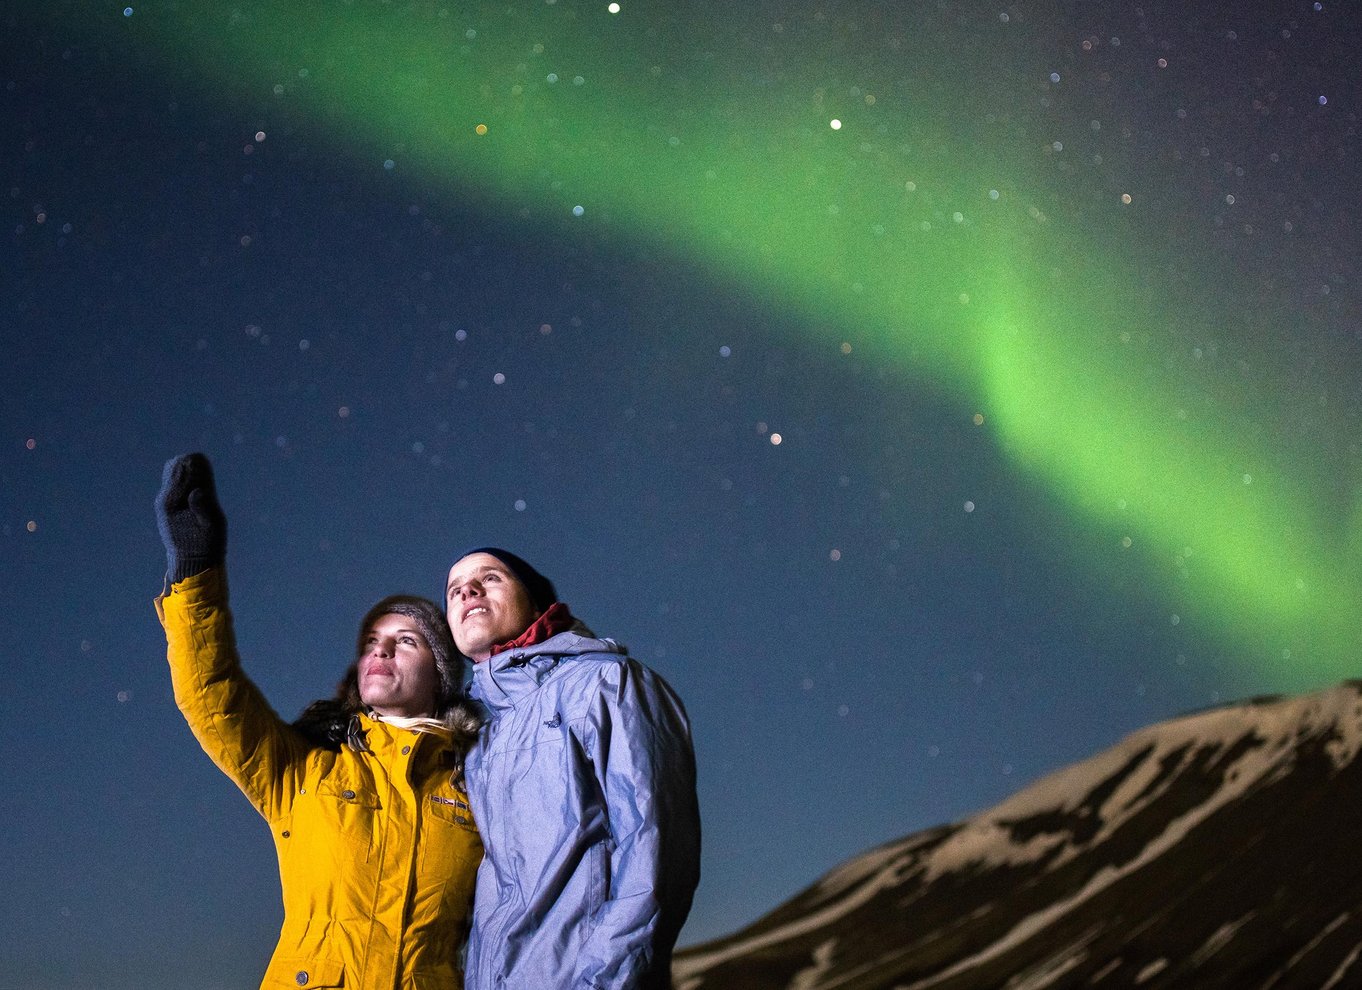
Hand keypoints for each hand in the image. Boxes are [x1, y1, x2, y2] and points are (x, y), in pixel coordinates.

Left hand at [156, 452, 227, 581]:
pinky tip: (197, 488)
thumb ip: (204, 507)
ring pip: (172, 472)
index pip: (181, 469)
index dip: (197, 464)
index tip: (207, 473)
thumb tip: (198, 491)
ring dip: (189, 473)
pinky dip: (186, 480)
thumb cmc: (205, 544)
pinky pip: (174, 483)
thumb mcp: (211, 526)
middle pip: (175, 467)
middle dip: (192, 466)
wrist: (191, 561)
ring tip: (203, 482)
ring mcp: (164, 501)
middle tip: (206, 477)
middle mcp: (164, 499)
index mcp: (172, 502)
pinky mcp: (167, 505)